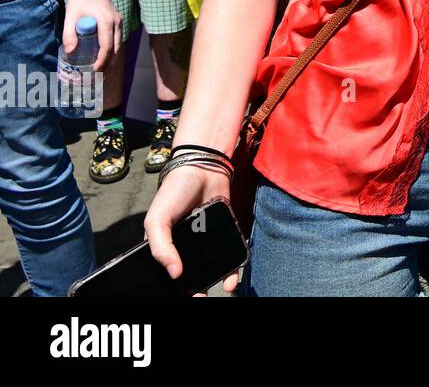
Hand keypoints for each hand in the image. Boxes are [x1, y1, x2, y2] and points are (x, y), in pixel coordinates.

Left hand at [62, 0, 121, 71]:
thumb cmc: (79, 0)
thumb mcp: (70, 17)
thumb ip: (69, 34)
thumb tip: (70, 52)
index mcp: (107, 22)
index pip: (107, 47)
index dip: (102, 61)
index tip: (94, 71)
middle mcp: (117, 23)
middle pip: (116, 49)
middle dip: (108, 64)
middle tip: (98, 75)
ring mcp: (119, 21)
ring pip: (119, 45)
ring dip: (112, 58)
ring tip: (102, 69)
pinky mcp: (118, 21)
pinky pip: (118, 39)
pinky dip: (113, 50)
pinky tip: (106, 56)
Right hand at [144, 166, 240, 294]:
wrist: (203, 168)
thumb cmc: (174, 193)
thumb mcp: (157, 220)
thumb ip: (161, 247)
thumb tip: (175, 274)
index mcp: (166, 248)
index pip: (167, 275)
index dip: (172, 289)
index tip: (180, 297)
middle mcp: (186, 248)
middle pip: (191, 276)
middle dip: (195, 291)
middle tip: (200, 299)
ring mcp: (206, 242)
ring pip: (212, 269)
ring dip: (216, 282)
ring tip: (221, 291)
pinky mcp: (224, 234)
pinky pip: (229, 256)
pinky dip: (232, 270)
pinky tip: (233, 279)